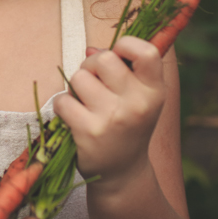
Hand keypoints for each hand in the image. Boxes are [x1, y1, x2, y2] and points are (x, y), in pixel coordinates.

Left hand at [53, 36, 165, 187]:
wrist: (123, 173)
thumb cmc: (129, 124)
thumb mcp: (138, 97)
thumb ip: (122, 68)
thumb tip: (91, 49)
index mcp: (155, 91)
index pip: (146, 51)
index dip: (126, 45)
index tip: (118, 56)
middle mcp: (138, 104)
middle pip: (103, 59)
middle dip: (91, 66)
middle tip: (95, 83)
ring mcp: (113, 119)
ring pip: (78, 77)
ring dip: (76, 88)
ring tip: (87, 104)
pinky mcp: (88, 132)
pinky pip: (63, 100)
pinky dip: (64, 106)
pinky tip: (76, 119)